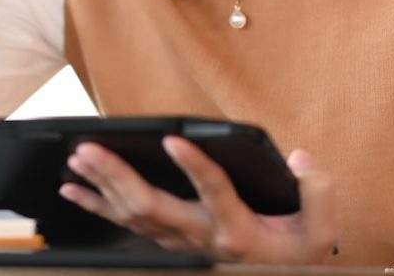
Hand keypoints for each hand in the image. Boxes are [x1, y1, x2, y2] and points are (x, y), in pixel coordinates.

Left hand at [59, 138, 338, 263]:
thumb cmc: (297, 254)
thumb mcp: (321, 231)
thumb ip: (317, 191)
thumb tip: (300, 157)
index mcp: (238, 231)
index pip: (215, 194)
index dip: (195, 166)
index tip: (174, 139)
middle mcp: (201, 239)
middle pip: (152, 207)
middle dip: (117, 176)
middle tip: (90, 149)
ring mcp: (179, 243)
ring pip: (132, 215)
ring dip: (101, 185)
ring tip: (78, 157)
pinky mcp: (167, 242)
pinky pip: (125, 224)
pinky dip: (96, 205)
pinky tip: (72, 188)